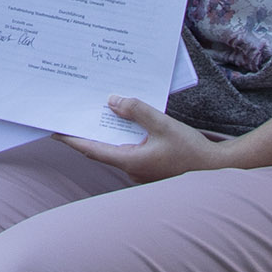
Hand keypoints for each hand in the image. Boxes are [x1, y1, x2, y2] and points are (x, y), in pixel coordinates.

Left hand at [56, 96, 230, 184]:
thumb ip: (137, 111)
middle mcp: (131, 169)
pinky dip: (122, 135)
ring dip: (106, 132)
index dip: (71, 139)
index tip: (53, 130)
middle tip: (71, 113)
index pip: (91, 150)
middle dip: (86, 131)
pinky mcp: (149, 167)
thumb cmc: (191, 151)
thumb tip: (112, 101)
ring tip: (94, 111)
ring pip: (115, 148)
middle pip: (101, 148)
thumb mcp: (163, 124)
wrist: (218, 169)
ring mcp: (140, 170)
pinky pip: (129, 149)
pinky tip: (123, 120)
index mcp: (130, 161)